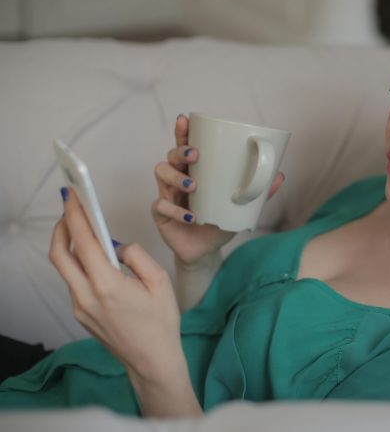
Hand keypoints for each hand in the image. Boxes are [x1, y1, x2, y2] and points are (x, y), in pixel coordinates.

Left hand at [50, 186, 182, 381]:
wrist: (151, 360)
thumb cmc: (161, 323)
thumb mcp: (160, 282)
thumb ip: (136, 256)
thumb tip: (118, 246)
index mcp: (108, 285)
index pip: (84, 242)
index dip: (76, 215)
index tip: (73, 196)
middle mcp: (87, 296)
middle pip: (60, 253)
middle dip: (61, 226)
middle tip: (70, 207)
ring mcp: (80, 307)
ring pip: (65, 268)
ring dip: (69, 244)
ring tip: (82, 227)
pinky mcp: (81, 314)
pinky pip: (74, 281)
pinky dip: (79, 262)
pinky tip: (94, 257)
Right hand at [152, 114, 283, 266]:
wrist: (206, 251)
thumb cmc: (220, 221)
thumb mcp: (240, 207)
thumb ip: (259, 193)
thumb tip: (280, 176)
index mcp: (194, 171)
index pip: (185, 146)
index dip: (183, 132)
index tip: (185, 119)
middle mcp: (177, 179)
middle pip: (170, 156)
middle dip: (180, 151)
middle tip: (196, 154)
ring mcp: (167, 195)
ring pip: (161, 174)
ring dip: (177, 177)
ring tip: (194, 186)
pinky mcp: (160, 215)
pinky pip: (160, 206)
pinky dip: (176, 211)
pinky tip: (191, 216)